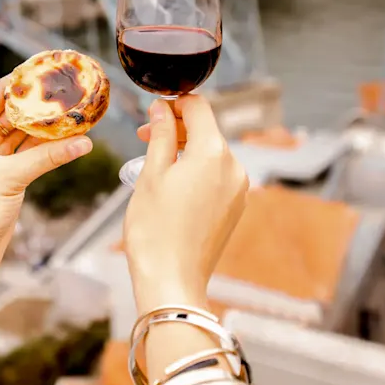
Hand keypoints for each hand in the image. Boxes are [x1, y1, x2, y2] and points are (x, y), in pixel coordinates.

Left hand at [0, 75, 92, 264]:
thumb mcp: (10, 177)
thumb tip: (83, 142)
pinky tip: (70, 140)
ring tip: (73, 112)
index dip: (20, 82)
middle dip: (38, 104)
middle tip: (65, 90)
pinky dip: (48, 148)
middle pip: (13, 113)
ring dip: (46, 126)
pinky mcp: (7, 176)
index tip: (44, 69)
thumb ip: (48, 156)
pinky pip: (31, 154)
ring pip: (25, 134)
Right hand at [123, 96, 247, 312]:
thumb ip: (160, 135)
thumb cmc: (155, 230)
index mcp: (213, 153)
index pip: (199, 108)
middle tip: (146, 137)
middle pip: (207, 131)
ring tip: (156, 164)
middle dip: (177, 129)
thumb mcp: (151, 174)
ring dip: (186, 150)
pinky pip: (217, 177)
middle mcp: (234, 167)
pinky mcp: (235, 208)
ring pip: (212, 154)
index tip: (153, 112)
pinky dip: (197, 171)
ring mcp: (238, 190)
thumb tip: (161, 110)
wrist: (172, 281)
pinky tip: (173, 186)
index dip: (174, 103)